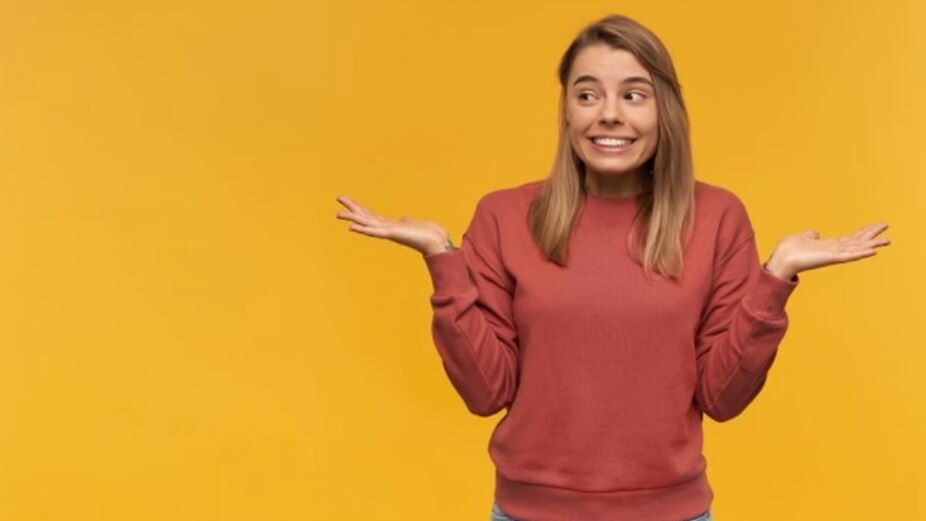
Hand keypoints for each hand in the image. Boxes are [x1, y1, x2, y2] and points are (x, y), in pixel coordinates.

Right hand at [335, 195, 454, 255]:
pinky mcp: (392, 234)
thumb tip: (404, 220)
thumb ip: (406, 221)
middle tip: (338, 197)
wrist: (437, 241)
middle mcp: (386, 228)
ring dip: (352, 218)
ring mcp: (388, 231)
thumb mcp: (413, 223)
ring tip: (338, 213)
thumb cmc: (428, 233)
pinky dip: (362, 229)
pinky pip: (373, 231)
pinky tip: (350, 227)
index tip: (348, 202)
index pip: (371, 216)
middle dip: (352, 207)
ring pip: (366, 223)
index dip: (359, 209)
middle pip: (365, 216)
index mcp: (390, 225)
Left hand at [765, 223, 890, 278]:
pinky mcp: (831, 258)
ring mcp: (833, 255)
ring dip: (872, 244)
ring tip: (887, 240)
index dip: (863, 232)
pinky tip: (873, 251)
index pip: (850, 238)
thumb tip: (815, 233)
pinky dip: (861, 253)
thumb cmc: (788, 250)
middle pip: (857, 242)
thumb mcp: (802, 238)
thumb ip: (811, 236)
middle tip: (887, 229)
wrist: (781, 259)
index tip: (876, 226)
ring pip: (857, 248)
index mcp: (828, 246)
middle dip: (872, 235)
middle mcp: (834, 250)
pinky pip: (849, 255)